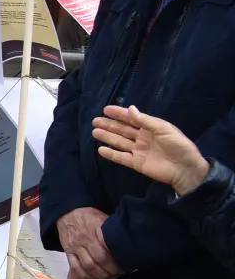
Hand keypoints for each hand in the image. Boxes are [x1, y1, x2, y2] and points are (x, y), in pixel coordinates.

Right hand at [56, 207, 121, 278]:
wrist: (67, 213)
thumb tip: (128, 249)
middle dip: (112, 270)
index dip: (119, 258)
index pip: (110, 246)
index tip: (126, 264)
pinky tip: (94, 278)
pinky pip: (76, 268)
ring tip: (108, 277)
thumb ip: (113, 233)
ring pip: (89, 265)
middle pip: (101, 258)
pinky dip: (86, 276)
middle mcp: (86, 237)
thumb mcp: (104, 219)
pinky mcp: (68, 252)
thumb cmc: (91, 217)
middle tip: (118, 273)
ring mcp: (75, 245)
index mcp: (98, 227)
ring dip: (101, 275)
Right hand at [93, 104, 209, 194]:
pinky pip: (121, 157)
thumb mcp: (164, 129)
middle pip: (123, 130)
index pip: (132, 118)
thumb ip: (146, 121)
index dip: (119, 114)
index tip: (105, 109)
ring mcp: (139, 151)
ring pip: (119, 142)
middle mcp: (143, 138)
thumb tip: (130, 109)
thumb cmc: (179, 146)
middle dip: (109, 125)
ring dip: (107, 137)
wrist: (185, 169)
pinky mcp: (136, 163)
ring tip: (94, 132)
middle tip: (95, 121)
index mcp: (151, 128)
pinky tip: (100, 150)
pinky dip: (111, 154)